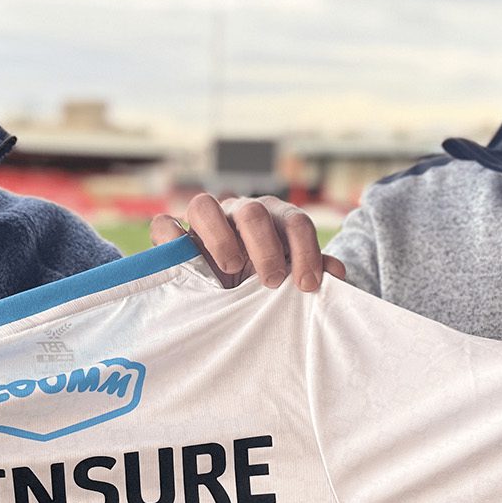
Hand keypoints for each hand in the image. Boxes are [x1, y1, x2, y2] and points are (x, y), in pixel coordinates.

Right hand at [150, 193, 345, 290]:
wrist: (225, 296)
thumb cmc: (264, 286)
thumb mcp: (289, 281)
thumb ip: (312, 273)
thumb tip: (337, 274)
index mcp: (275, 221)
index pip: (295, 222)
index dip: (305, 251)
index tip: (307, 285)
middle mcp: (239, 214)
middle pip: (253, 211)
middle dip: (266, 246)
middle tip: (271, 280)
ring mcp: (204, 223)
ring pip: (203, 205)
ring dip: (219, 237)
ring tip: (230, 269)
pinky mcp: (172, 238)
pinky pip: (164, 224)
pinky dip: (170, 239)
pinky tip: (186, 266)